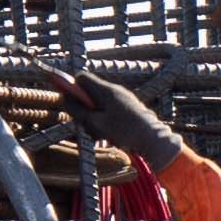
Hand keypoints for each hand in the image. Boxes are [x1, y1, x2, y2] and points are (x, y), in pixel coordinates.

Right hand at [46, 64, 185, 168]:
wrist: (156, 142)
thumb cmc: (125, 132)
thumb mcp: (95, 123)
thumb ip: (78, 110)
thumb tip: (64, 99)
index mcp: (106, 90)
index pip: (81, 78)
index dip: (72, 88)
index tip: (70, 103)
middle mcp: (116, 90)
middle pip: (89, 91)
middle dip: (84, 106)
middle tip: (87, 123)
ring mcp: (125, 99)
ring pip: (99, 102)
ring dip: (94, 116)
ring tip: (102, 132)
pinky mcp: (130, 108)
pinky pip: (110, 109)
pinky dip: (106, 119)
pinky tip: (112, 134)